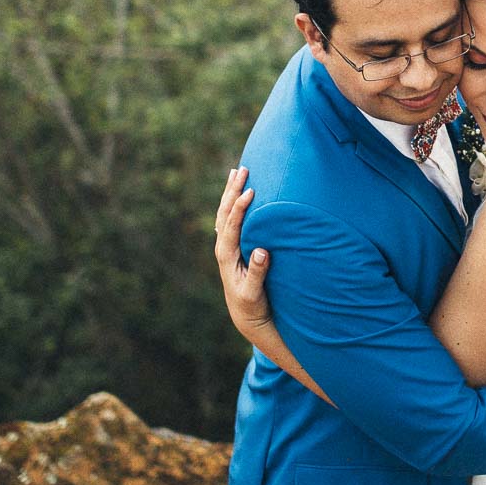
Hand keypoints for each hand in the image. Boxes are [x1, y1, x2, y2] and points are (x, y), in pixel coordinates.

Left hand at [214, 166, 273, 340]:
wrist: (246, 315)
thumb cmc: (252, 304)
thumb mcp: (254, 293)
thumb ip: (257, 272)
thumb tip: (262, 251)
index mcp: (227, 255)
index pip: (231, 224)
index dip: (240, 207)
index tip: (252, 191)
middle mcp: (223, 247)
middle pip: (224, 213)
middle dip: (233, 190)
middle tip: (242, 169)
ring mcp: (226, 246)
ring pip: (225, 213)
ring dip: (230, 192)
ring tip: (236, 172)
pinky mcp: (232, 247)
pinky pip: (229, 219)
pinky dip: (232, 203)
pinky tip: (236, 193)